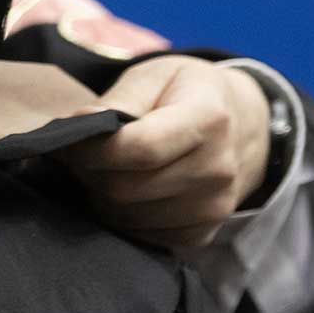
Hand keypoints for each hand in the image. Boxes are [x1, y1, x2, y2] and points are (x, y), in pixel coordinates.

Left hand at [61, 56, 269, 252]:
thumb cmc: (188, 93)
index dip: (93, 150)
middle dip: (91, 173)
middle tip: (82, 155)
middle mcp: (217, 168)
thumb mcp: (156, 76)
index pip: (140, 149)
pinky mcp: (203, 233)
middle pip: (127, 189)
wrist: (244, 124)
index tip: (68, 142)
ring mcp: (214, 207)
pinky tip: (127, 191)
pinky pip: (144, 236)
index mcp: (208, 118)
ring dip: (103, 197)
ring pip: (128, 218)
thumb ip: (118, 100)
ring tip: (106, 170)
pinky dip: (124, 217)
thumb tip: (79, 125)